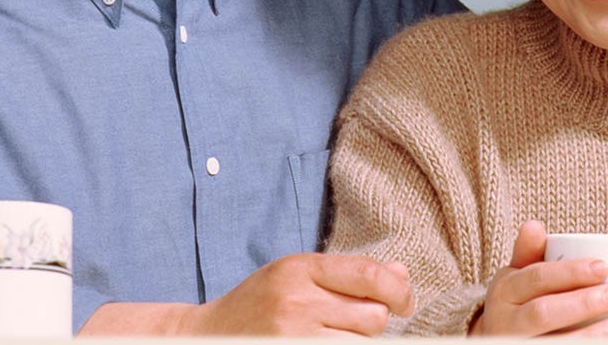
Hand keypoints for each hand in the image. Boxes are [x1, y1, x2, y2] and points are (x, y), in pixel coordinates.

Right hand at [80, 252, 412, 336]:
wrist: (202, 339)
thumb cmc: (258, 305)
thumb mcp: (296, 274)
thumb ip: (347, 274)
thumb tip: (403, 275)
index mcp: (299, 268)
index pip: (370, 275)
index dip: (399, 290)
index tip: (405, 302)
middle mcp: (296, 302)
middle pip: (372, 316)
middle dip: (374, 323)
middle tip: (356, 325)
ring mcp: (291, 337)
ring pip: (361, 344)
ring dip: (359, 343)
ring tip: (337, 337)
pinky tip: (329, 344)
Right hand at [471, 220, 607, 336]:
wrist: (494, 343)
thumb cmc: (516, 303)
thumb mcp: (515, 276)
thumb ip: (527, 252)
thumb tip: (534, 225)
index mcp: (504, 290)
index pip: (537, 278)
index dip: (570, 272)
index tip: (603, 267)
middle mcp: (505, 320)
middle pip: (542, 312)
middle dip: (580, 303)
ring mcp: (515, 343)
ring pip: (551, 341)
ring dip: (587, 335)